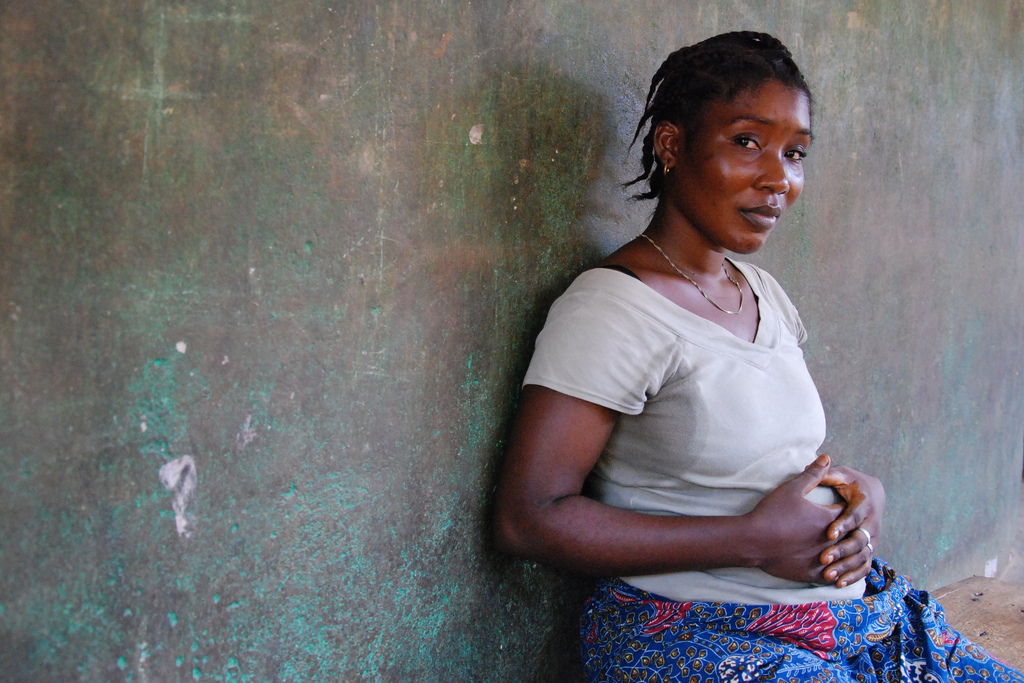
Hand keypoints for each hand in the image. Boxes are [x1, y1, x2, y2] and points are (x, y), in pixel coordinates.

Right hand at [745, 454, 843, 584]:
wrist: (753, 540)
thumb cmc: (773, 512)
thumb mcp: (792, 489)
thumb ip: (813, 474)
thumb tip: (827, 458)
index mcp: (829, 518)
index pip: (850, 512)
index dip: (849, 508)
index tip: (846, 506)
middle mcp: (831, 540)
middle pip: (852, 536)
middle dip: (851, 531)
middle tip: (849, 528)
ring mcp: (823, 559)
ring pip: (844, 559)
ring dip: (845, 554)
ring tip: (842, 549)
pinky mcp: (813, 574)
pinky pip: (832, 577)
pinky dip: (835, 573)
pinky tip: (834, 570)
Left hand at [817, 459, 885, 587]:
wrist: (870, 495)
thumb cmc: (850, 483)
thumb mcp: (840, 476)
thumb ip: (828, 473)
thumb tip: (821, 460)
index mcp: (864, 504)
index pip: (854, 516)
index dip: (842, 525)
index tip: (828, 534)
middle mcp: (871, 523)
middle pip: (859, 540)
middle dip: (842, 550)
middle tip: (823, 559)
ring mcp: (872, 538)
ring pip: (862, 556)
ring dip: (846, 566)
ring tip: (828, 575)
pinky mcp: (868, 549)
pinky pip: (864, 566)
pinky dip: (852, 575)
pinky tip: (837, 583)